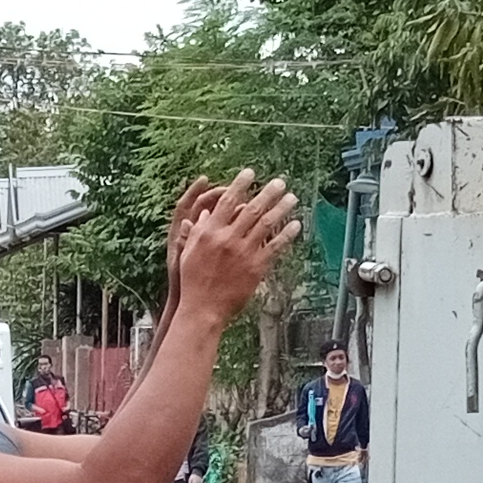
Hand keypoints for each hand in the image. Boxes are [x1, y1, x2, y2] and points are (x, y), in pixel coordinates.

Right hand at [167, 174, 301, 322]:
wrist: (202, 309)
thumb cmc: (192, 281)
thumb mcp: (187, 251)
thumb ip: (197, 231)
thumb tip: (205, 213)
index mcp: (210, 232)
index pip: (227, 201)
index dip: (240, 185)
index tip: (250, 173)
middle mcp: (228, 239)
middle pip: (251, 209)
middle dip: (267, 193)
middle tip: (279, 182)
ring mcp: (243, 253)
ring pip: (266, 224)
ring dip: (281, 208)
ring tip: (291, 197)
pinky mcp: (256, 268)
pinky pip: (275, 247)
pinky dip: (286, 234)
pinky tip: (295, 225)